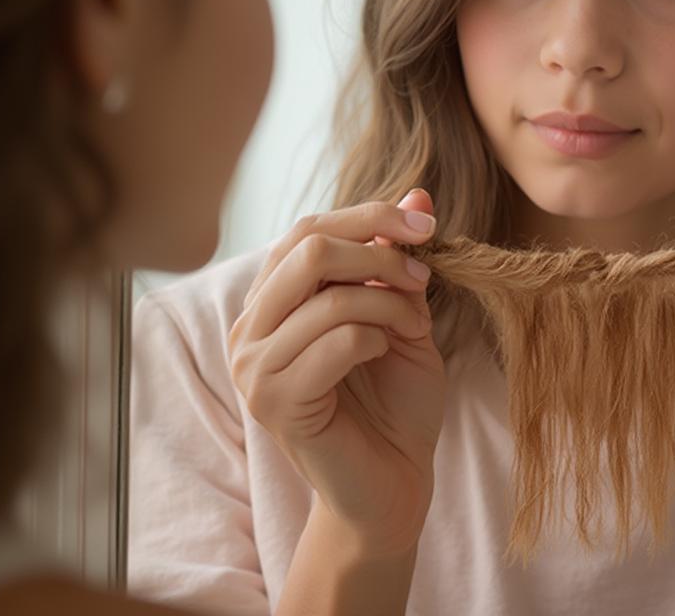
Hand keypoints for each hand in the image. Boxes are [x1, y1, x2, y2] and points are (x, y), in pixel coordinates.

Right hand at [228, 189, 445, 556]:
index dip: (368, 216)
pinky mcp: (273, 402)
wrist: (396, 481)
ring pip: (327, 294)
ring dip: (389, 302)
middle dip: (379, 251)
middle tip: (424, 274)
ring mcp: (253, 366)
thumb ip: (398, 259)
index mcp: (273, 300)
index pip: (307, 229)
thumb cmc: (396, 398)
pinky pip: (336, 340)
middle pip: (307, 248)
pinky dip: (377, 336)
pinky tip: (388, 353)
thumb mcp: (403, 314)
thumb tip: (419, 194)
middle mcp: (250, 327)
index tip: (424, 223)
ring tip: (416, 326)